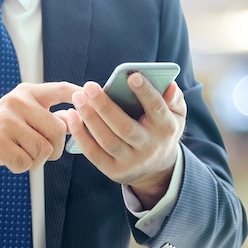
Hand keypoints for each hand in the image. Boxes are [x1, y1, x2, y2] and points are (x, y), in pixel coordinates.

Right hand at [0, 82, 81, 197]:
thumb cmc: (0, 139)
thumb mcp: (23, 120)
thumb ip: (48, 118)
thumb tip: (78, 117)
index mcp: (26, 93)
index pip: (62, 89)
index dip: (81, 96)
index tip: (95, 101)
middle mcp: (15, 101)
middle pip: (58, 130)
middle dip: (52, 150)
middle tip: (35, 152)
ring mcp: (3, 120)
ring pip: (43, 150)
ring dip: (34, 161)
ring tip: (17, 154)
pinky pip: (26, 162)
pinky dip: (20, 168)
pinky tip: (7, 160)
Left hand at [66, 72, 186, 208]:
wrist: (157, 170)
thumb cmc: (161, 131)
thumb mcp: (176, 116)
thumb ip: (174, 99)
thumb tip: (170, 85)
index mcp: (166, 129)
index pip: (156, 109)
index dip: (145, 93)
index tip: (131, 76)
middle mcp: (149, 147)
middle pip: (125, 128)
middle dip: (105, 106)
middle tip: (89, 86)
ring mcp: (130, 161)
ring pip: (107, 140)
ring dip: (89, 118)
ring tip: (78, 98)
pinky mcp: (113, 171)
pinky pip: (93, 153)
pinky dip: (80, 135)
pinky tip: (71, 116)